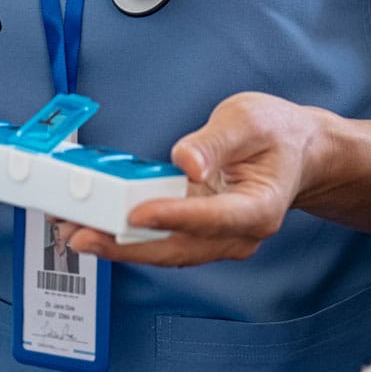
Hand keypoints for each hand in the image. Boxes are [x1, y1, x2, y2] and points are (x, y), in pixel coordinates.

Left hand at [64, 91, 328, 267]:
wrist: (295, 152)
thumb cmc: (276, 134)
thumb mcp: (249, 119)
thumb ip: (217, 140)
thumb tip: (186, 161)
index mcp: (260, 207)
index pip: (213, 218)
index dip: (174, 216)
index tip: (138, 211)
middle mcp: (238, 234)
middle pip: (178, 248)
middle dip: (126, 244)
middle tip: (82, 234)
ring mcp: (218, 239)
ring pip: (165, 251)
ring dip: (119, 245)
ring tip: (75, 231)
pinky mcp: (200, 235)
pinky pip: (162, 242)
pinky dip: (129, 236)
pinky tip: (97, 226)